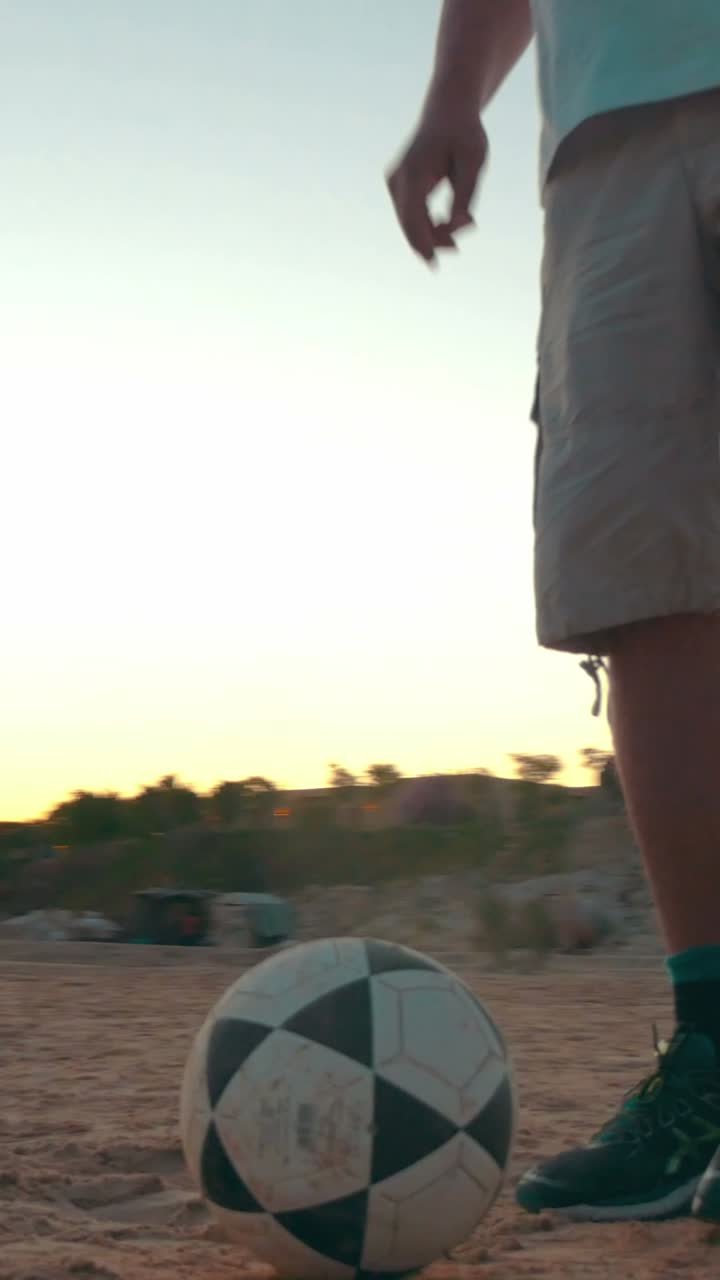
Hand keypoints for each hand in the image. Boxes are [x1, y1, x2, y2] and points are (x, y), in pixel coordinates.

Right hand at [386, 109, 487, 263]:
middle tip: (461, 243)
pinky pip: (411, 216)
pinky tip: (450, 223)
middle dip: (433, 241)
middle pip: (409, 225)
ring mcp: (395, 183)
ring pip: (410, 223)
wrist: (448, 110)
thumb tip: (459, 226)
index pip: (413, 219)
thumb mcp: (474, 162)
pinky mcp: (399, 187)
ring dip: (433, 233)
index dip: (423, 245)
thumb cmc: (464, 134)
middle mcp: (398, 179)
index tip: (434, 265)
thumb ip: (466, 194)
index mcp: (413, 173)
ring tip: (466, 225)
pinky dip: (429, 225)